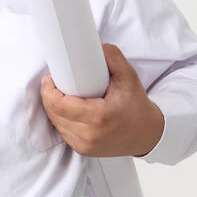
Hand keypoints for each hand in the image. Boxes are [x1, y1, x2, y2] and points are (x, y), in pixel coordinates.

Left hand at [40, 43, 164, 157]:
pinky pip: (63, 132)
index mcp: (99, 117)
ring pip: (56, 124)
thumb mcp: (129, 78)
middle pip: (54, 114)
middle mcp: (90, 135)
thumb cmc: (137, 107)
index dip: (49, 91)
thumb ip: (113, 58)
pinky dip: (61, 120)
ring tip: (59, 93)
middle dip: (49, 96)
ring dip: (53, 108)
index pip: (60, 105)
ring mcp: (85, 145)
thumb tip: (96, 45)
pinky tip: (66, 109)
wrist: (147, 134)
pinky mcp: (83, 150)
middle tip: (54, 82)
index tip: (50, 78)